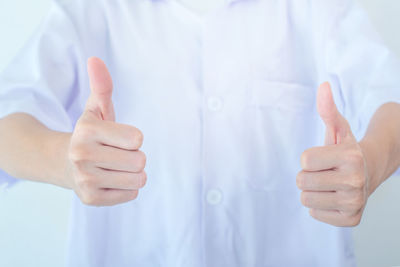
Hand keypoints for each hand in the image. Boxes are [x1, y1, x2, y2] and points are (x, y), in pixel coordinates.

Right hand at [67, 57, 146, 205]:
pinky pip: (132, 194)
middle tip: (116, 154)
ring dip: (132, 173)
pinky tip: (109, 180)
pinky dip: (126, 188)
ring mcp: (85, 180)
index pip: (137, 139)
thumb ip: (102, 85)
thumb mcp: (96, 108)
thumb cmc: (91, 134)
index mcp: (87, 130)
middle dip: (134, 156)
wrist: (65, 163)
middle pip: (140, 161)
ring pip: (139, 179)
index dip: (133, 138)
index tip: (118, 138)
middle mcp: (82, 155)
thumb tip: (95, 59)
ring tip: (113, 167)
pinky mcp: (91, 199)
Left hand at [296, 82, 368, 226]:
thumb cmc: (345, 150)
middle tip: (325, 172)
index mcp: (350, 157)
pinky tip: (333, 197)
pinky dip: (319, 206)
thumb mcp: (337, 129)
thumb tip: (322, 85)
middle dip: (308, 175)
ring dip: (312, 191)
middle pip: (302, 181)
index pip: (304, 160)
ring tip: (328, 185)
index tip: (323, 157)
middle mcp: (355, 181)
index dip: (309, 158)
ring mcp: (354, 203)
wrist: (368, 173)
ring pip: (305, 200)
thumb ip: (327, 109)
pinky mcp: (350, 219)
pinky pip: (314, 214)